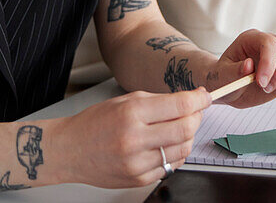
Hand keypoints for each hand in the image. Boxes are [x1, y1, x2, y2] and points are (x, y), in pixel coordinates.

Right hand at [55, 88, 209, 187]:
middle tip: (195, 111)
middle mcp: (135, 139)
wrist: (70, 151)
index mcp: (132, 113)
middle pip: (186, 128)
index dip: (199, 99)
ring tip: (177, 127)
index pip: (179, 105)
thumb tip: (189, 101)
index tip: (204, 96)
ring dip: (188, 136)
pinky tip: (165, 145)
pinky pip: (171, 166)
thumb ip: (158, 101)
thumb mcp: (125, 100)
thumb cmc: (94, 123)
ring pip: (183, 149)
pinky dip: (175, 153)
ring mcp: (137, 163)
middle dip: (197, 117)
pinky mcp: (138, 179)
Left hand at [204, 29, 275, 107]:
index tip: (260, 83)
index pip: (270, 42)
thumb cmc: (224, 78)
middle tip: (266, 87)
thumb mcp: (223, 76)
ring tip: (272, 88)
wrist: (231, 88)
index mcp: (252, 38)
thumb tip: (248, 65)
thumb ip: (234, 72)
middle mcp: (271, 43)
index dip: (269, 62)